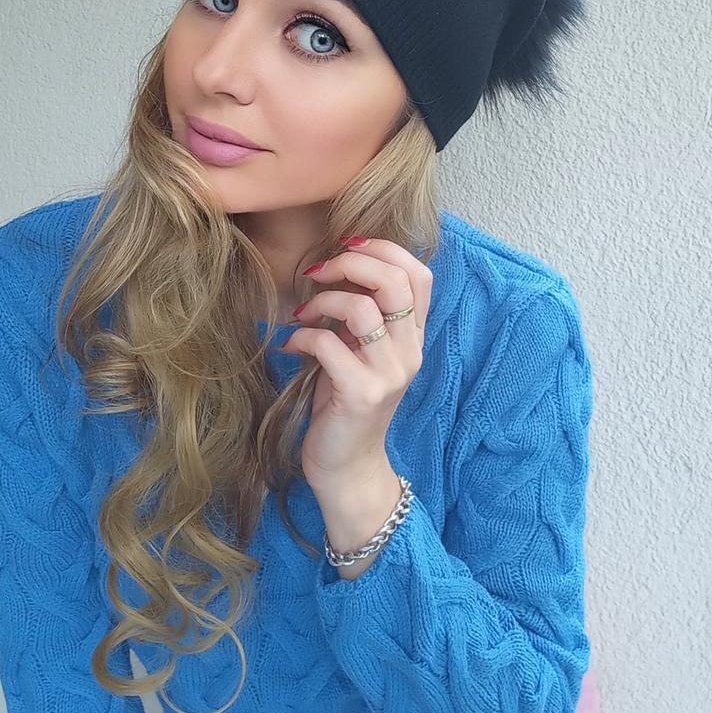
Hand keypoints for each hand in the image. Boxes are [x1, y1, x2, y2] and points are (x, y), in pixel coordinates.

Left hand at [280, 236, 432, 489]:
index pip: (419, 275)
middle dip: (351, 264)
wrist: (348, 466)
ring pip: (363, 309)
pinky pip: (330, 345)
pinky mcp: (362, 394)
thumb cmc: (344, 400)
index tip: (346, 247)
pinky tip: (290, 345)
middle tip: (317, 273)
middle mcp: (410, 352)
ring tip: (303, 315)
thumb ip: (360, 312)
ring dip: (323, 302)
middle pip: (395, 282)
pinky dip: (303, 337)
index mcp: (413, 336)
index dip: (384, 249)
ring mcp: (389, 374)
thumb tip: (337, 265)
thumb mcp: (359, 349)